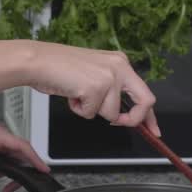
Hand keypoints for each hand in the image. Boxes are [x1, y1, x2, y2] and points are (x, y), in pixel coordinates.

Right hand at [23, 41, 160, 134]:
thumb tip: (121, 114)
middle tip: (119, 123)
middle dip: (133, 119)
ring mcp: (108, 77)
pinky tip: (71, 94)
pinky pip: (91, 114)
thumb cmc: (59, 68)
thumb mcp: (94, 73)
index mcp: (120, 62)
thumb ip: (111, 89)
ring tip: (77, 94)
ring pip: (110, 114)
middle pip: (145, 102)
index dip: (149, 116)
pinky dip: (79, 110)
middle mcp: (119, 67)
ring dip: (91, 111)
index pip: (144, 92)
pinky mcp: (95, 88)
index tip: (153, 130)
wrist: (38, 61)